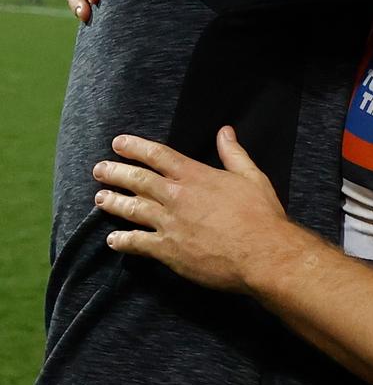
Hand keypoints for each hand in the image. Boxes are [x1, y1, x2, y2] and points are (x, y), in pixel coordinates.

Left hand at [93, 127, 286, 291]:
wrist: (261, 253)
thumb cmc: (260, 214)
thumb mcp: (251, 176)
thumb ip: (234, 153)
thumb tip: (225, 131)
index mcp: (195, 176)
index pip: (158, 155)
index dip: (135, 147)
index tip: (118, 143)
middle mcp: (177, 196)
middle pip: (138, 179)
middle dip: (115, 172)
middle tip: (99, 169)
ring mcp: (170, 224)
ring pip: (132, 209)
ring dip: (113, 202)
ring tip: (99, 198)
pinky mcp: (168, 251)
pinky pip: (138, 244)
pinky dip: (123, 241)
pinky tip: (113, 240)